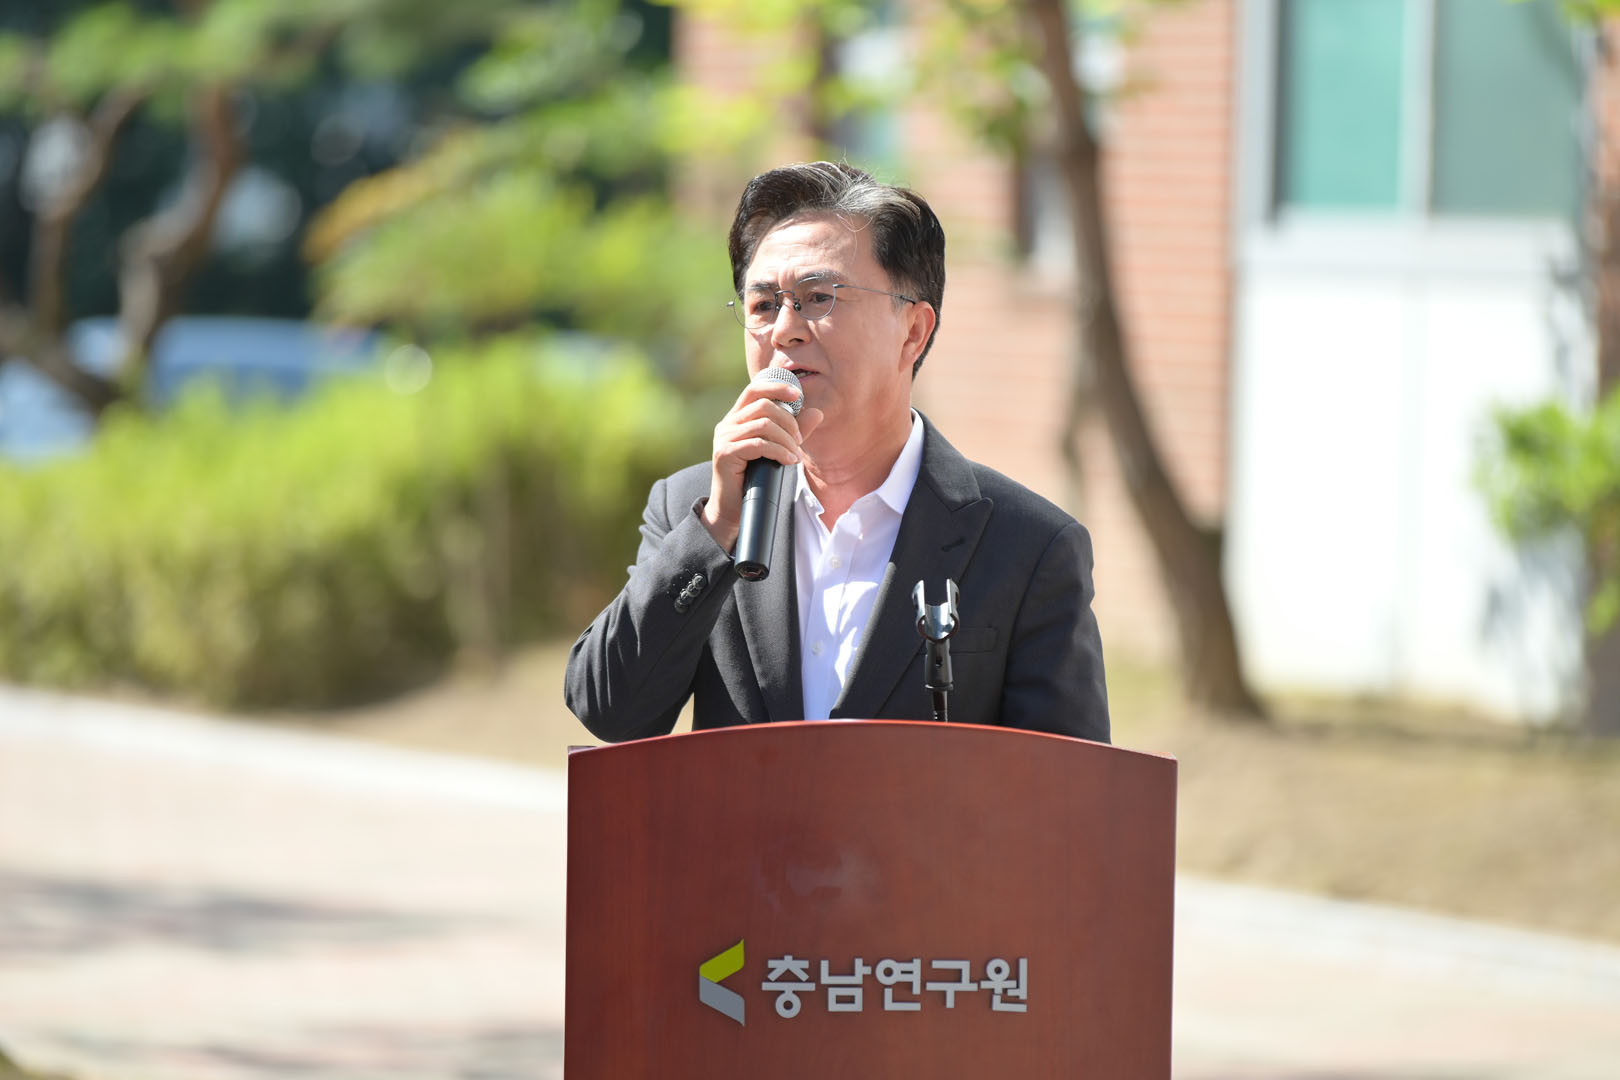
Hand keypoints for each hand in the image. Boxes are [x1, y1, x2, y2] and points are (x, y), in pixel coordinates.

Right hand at [701, 377, 823, 550]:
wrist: (733, 507)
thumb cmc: (756, 477)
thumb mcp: (778, 449)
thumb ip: (795, 430)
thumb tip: (817, 412)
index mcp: (738, 417)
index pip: (755, 389)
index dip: (776, 386)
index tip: (797, 394)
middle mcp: (728, 423)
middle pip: (764, 405)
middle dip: (789, 421)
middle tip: (800, 441)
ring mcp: (724, 438)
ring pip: (763, 424)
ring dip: (786, 439)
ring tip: (795, 455)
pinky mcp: (725, 453)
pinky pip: (758, 444)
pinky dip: (779, 451)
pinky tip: (789, 461)